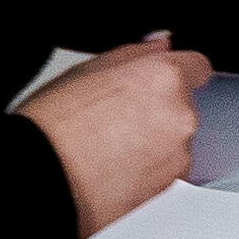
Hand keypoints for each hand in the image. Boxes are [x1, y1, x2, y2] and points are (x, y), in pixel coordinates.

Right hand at [21, 33, 207, 232]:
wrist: (41, 184)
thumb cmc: (52, 130)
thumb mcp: (85, 72)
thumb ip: (133, 54)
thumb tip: (159, 46)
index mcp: (163, 78)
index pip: (197, 66)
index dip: (177, 72)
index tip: (163, 81)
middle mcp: (180, 117)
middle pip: (182, 107)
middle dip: (158, 112)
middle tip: (115, 120)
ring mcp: (178, 158)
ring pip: (175, 144)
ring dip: (153, 146)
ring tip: (108, 150)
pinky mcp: (168, 192)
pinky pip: (165, 176)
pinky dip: (146, 174)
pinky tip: (112, 172)